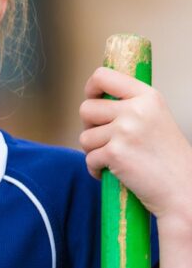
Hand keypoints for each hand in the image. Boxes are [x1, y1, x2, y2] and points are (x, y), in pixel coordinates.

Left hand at [79, 66, 191, 221]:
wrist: (183, 191)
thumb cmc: (167, 158)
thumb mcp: (156, 119)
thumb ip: (131, 106)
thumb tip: (94, 98)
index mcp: (148, 96)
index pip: (103, 76)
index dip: (90, 89)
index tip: (93, 100)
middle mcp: (136, 110)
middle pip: (86, 109)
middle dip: (90, 127)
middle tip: (106, 140)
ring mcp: (125, 131)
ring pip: (84, 137)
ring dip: (94, 151)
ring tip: (116, 159)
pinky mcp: (115, 154)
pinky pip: (88, 159)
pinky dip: (96, 170)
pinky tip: (114, 173)